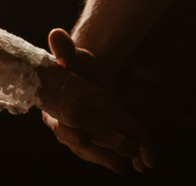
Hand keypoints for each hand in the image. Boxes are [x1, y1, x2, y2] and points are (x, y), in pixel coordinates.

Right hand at [39, 29, 150, 172]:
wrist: (85, 70)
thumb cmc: (75, 61)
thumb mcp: (72, 55)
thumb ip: (64, 49)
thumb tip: (56, 33)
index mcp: (54, 109)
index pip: (62, 126)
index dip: (72, 133)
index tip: (84, 139)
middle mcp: (65, 125)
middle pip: (80, 144)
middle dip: (98, 153)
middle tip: (117, 160)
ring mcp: (80, 132)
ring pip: (94, 151)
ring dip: (111, 158)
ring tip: (133, 163)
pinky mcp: (95, 135)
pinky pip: (105, 150)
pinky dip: (120, 155)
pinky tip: (141, 162)